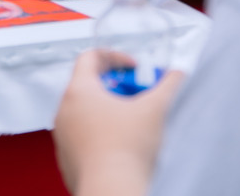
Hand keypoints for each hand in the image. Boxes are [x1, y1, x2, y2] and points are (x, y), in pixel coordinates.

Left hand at [53, 49, 182, 195]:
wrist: (113, 190)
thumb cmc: (127, 152)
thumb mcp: (156, 109)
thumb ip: (169, 84)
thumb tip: (176, 75)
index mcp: (79, 91)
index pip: (90, 57)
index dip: (116, 57)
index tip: (135, 68)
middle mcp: (64, 111)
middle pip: (89, 86)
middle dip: (118, 87)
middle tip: (139, 97)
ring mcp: (63, 136)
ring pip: (85, 114)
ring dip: (109, 112)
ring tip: (133, 123)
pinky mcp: (68, 158)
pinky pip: (83, 138)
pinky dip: (101, 136)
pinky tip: (122, 146)